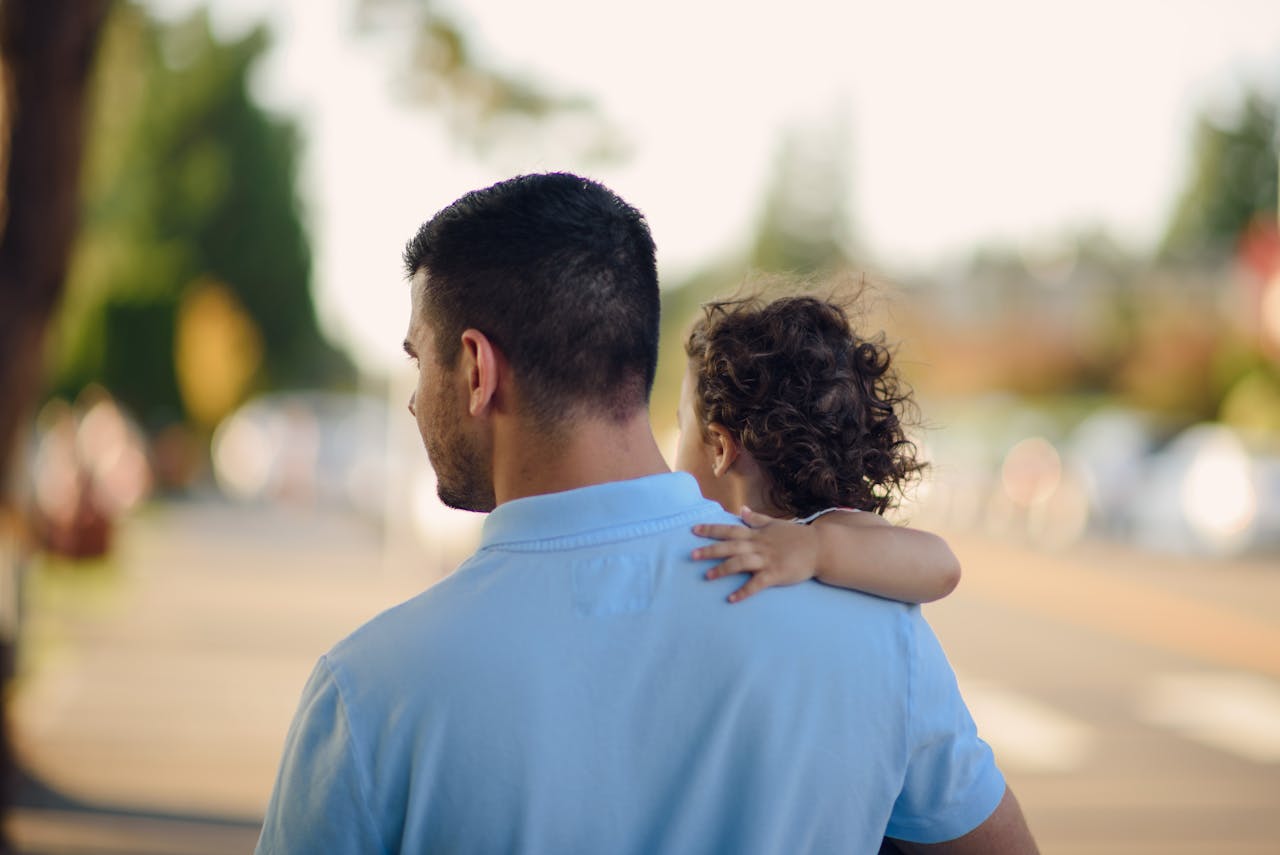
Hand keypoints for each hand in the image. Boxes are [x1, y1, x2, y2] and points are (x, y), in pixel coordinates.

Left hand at [691, 506, 820, 602]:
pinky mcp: (776, 574)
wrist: (819, 548)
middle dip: (711, 550)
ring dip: (723, 569)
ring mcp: (767, 560)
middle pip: (731, 547)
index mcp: (756, 534)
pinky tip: (732, 598)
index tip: (694, 530)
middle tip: (692, 556)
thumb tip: (742, 510)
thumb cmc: (796, 536)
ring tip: (707, 576)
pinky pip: (757, 583)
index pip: (730, 530)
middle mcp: (759, 545)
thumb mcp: (775, 524)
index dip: (711, 530)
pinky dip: (744, 591)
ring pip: (741, 563)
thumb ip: (756, 519)